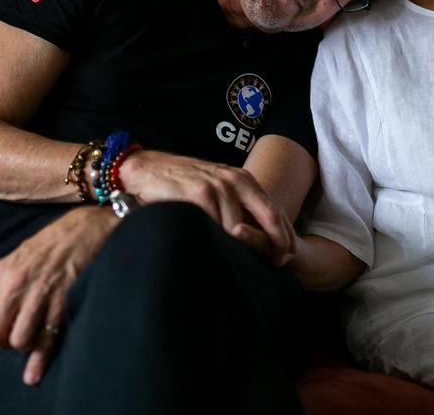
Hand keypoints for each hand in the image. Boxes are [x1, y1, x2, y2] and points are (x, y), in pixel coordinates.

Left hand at [0, 205, 118, 385]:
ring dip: (23, 347)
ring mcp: (39, 294)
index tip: (2, 329)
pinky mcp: (62, 301)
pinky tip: (33, 373)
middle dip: (2, 343)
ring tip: (33, 340)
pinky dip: (38, 361)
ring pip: (17, 340)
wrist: (88, 227)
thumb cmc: (54, 242)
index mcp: (1, 273)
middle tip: (15, 339)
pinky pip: (45, 339)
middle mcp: (15, 284)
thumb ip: (4, 281)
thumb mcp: (19, 255)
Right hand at [121, 150, 294, 264]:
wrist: (147, 170)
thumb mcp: (215, 189)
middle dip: (276, 242)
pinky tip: (217, 252)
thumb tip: (256, 238)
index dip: (284, 235)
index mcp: (242, 179)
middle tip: (277, 264)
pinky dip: (220, 242)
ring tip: (241, 263)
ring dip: (244, 249)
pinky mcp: (200, 194)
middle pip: (269, 216)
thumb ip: (235, 206)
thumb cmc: (181, 185)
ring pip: (241, 228)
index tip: (286, 256)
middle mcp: (234, 180)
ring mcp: (218, 186)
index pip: (274, 209)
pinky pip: (217, 226)